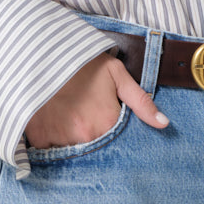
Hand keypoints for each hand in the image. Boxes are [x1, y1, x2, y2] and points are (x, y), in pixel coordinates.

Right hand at [23, 51, 169, 148]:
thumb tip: (164, 124)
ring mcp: (61, 139)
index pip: (117, 146)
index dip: (113, 139)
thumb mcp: (116, 74)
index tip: (104, 128)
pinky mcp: (39, 138)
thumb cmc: (82, 63)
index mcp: (107, 124)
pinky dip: (51, 142)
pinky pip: (48, 151)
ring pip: (72, 152)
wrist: (42, 51)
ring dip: (72, 143)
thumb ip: (141, 101)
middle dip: (93, 142)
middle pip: (94, 152)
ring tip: (68, 121)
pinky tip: (54, 125)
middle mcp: (86, 137)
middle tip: (84, 122)